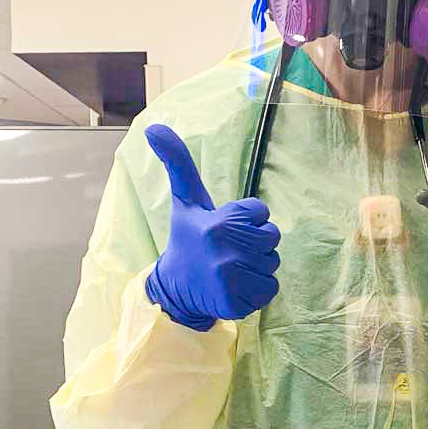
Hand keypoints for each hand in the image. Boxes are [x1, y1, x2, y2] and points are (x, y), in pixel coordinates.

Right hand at [143, 124, 280, 330]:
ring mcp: (232, 278)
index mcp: (217, 223)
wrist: (176, 289)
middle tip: (230, 249)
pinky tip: (236, 286)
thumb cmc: (187, 238)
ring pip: (272, 264)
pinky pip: (270, 289)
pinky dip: (257, 289)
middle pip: (271, 237)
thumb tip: (154, 127)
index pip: (261, 211)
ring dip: (257, 267)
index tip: (225, 227)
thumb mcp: (185, 201)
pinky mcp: (238, 301)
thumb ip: (178, 163)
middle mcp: (226, 249)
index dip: (247, 218)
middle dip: (255, 242)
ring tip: (232, 268)